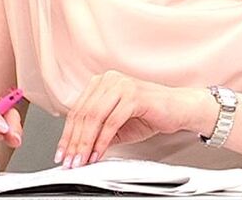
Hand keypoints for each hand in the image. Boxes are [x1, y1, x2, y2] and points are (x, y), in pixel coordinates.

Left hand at [55, 70, 204, 168]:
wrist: (179, 109)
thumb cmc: (151, 114)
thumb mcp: (117, 125)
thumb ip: (98, 133)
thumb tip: (78, 150)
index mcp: (102, 83)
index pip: (77, 110)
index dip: (67, 134)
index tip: (62, 153)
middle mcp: (109, 80)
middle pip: (83, 114)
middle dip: (73, 142)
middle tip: (70, 161)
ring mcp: (121, 85)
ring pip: (94, 117)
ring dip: (85, 143)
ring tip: (81, 160)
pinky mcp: (133, 95)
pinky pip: (111, 121)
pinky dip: (102, 141)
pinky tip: (98, 153)